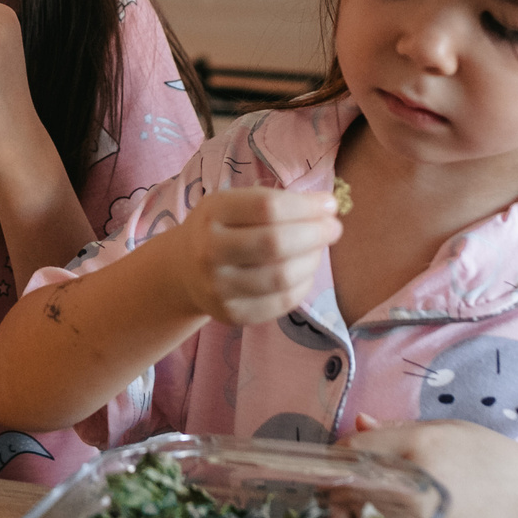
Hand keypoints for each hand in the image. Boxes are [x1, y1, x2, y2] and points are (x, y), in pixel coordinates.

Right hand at [168, 186, 340, 325]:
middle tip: (333, 229)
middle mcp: (211, 250)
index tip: (329, 205)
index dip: (306, 207)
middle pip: (275, 243)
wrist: (184, 270)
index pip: (267, 207)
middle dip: (315, 234)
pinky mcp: (233, 314)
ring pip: (282, 276)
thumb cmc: (220, 228)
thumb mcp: (233, 203)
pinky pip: (282, 302)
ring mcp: (220, 287)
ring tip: (318, 250)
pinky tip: (305, 272)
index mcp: (212, 213)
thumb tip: (326, 208)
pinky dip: (303, 285)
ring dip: (313, 260)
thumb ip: (275, 203)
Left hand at [346, 414, 517, 517]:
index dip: (341, 457)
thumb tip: (358, 421)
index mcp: (420, 442)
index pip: (353, 449)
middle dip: (339, 491)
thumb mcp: (448, 430)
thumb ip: (398, 428)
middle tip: (339, 495)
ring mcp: (427, 514)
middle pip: (351, 486)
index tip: (342, 465)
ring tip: (357, 515)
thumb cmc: (490, 459)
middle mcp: (420, 476)